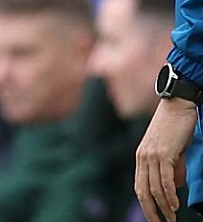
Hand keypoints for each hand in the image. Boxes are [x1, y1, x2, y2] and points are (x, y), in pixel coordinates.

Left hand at [136, 96, 196, 221]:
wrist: (177, 105)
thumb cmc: (175, 127)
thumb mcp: (171, 151)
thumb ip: (171, 168)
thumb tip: (174, 187)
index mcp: (141, 157)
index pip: (139, 186)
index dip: (145, 204)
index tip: (153, 217)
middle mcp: (142, 157)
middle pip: (143, 190)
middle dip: (151, 210)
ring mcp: (151, 155)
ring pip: (154, 187)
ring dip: (164, 206)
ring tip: (171, 218)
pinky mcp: (163, 153)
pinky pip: (164, 179)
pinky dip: (169, 195)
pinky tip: (175, 205)